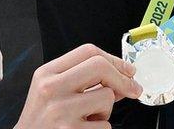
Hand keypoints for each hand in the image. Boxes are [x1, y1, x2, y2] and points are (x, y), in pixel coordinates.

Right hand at [15, 44, 141, 128]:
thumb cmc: (41, 121)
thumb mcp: (51, 92)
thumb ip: (81, 80)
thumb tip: (121, 77)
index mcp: (46, 74)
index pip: (88, 51)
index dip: (114, 59)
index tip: (127, 70)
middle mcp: (51, 89)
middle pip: (100, 66)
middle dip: (121, 78)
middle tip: (131, 89)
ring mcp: (61, 111)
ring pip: (106, 97)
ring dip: (106, 111)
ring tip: (88, 118)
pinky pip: (105, 125)